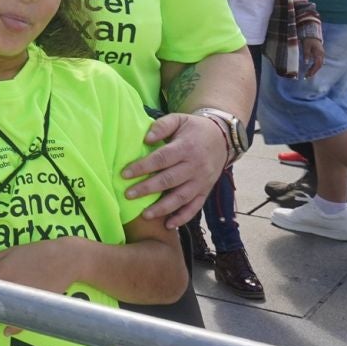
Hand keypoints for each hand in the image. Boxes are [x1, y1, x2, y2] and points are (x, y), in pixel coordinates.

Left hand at [0, 238, 83, 334]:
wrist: (65, 258)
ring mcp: (24, 298)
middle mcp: (10, 287)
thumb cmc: (36, 252)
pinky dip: (14, 327)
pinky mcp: (36, 305)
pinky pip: (23, 320)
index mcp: (2, 272)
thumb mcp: (11, 251)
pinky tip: (8, 330)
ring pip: (5, 315)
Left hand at [122, 112, 225, 228]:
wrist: (222, 138)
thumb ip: (162, 126)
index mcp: (186, 147)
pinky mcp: (206, 191)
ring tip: (145, 215)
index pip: (161, 159)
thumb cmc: (193, 129)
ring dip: (163, 208)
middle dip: (147, 189)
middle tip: (128, 195)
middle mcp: (195, 166)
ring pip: (181, 197)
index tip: (124, 174)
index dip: (143, 167)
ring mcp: (202, 181)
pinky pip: (195, 207)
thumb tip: (146, 138)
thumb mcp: (179, 119)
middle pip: (169, 180)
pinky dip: (183, 218)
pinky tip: (169, 225)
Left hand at [300, 31, 324, 78]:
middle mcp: (322, 55)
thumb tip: (306, 62)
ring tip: (308, 75)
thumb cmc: (309, 40)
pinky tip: (310, 70)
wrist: (313, 35)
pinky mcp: (320, 55)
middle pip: (319, 66)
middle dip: (313, 72)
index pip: (317, 64)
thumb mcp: (306, 46)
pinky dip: (315, 67)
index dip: (313, 70)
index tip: (308, 75)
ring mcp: (322, 55)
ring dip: (314, 70)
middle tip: (307, 77)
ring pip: (319, 65)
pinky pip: (318, 63)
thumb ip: (306, 54)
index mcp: (319, 53)